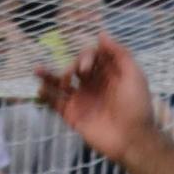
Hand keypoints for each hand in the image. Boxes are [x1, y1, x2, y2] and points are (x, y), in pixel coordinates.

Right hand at [35, 33, 156, 165]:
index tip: (87, 65)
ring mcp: (82, 101)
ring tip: (37, 69)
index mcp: (106, 76)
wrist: (132, 139)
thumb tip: (101, 34)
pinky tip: (39, 89)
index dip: (87, 55)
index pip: (91, 57)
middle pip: (75, 67)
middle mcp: (93, 86)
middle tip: (80, 73)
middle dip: (73, 65)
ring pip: (60, 83)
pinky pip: (55, 103)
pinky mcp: (73, 115)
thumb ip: (119, 53)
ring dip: (48, 75)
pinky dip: (46, 95)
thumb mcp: (134, 75)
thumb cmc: (136, 107)